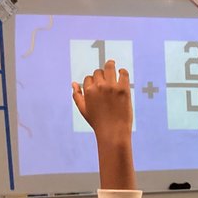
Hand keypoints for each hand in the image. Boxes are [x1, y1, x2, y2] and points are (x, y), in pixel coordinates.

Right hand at [73, 59, 134, 188]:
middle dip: (101, 75)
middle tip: (107, 80)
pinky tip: (122, 74)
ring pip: (109, 67)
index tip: (98, 87)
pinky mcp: (124, 89)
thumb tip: (73, 83)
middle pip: (98, 72)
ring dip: (111, 65)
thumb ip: (77, 96)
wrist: (113, 133)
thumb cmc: (98, 123)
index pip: (89, 78)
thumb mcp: (84, 110)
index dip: (93, 82)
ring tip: (113, 65)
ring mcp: (112, 87)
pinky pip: (123, 73)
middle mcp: (99, 87)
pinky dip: (122, 71)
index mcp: (88, 91)